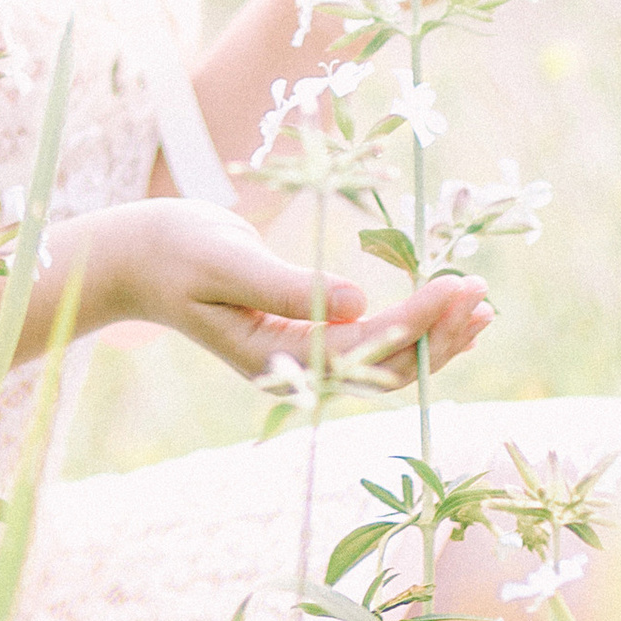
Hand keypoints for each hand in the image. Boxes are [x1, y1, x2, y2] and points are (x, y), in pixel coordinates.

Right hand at [81, 199, 492, 390]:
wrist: (136, 258)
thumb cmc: (174, 250)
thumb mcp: (226, 261)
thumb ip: (288, 285)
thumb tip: (359, 302)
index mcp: (277, 358)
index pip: (366, 346)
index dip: (419, 319)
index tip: (457, 285)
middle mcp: (295, 369)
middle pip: (385, 369)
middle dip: (440, 336)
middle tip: (484, 296)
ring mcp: (301, 357)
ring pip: (384, 363)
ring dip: (435, 337)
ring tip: (480, 307)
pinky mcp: (304, 336)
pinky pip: (369, 343)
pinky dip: (411, 327)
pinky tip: (443, 307)